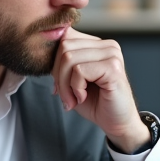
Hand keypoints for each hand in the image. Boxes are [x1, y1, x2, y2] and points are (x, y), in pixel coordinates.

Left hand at [50, 29, 149, 152]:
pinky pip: (79, 71)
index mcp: (98, 44)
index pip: (65, 37)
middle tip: (65, 95)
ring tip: (73, 98)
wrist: (116, 123)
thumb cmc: (96, 102)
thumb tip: (43, 52)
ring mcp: (112, 55)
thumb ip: (62, 63)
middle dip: (58, 75)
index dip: (55, 62)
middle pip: (64, 47)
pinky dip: (75, 88)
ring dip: (65, 84)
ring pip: (69, 58)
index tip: (60, 85)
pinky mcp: (113, 68)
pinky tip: (83, 97)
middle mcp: (107, 45)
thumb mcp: (72, 79)